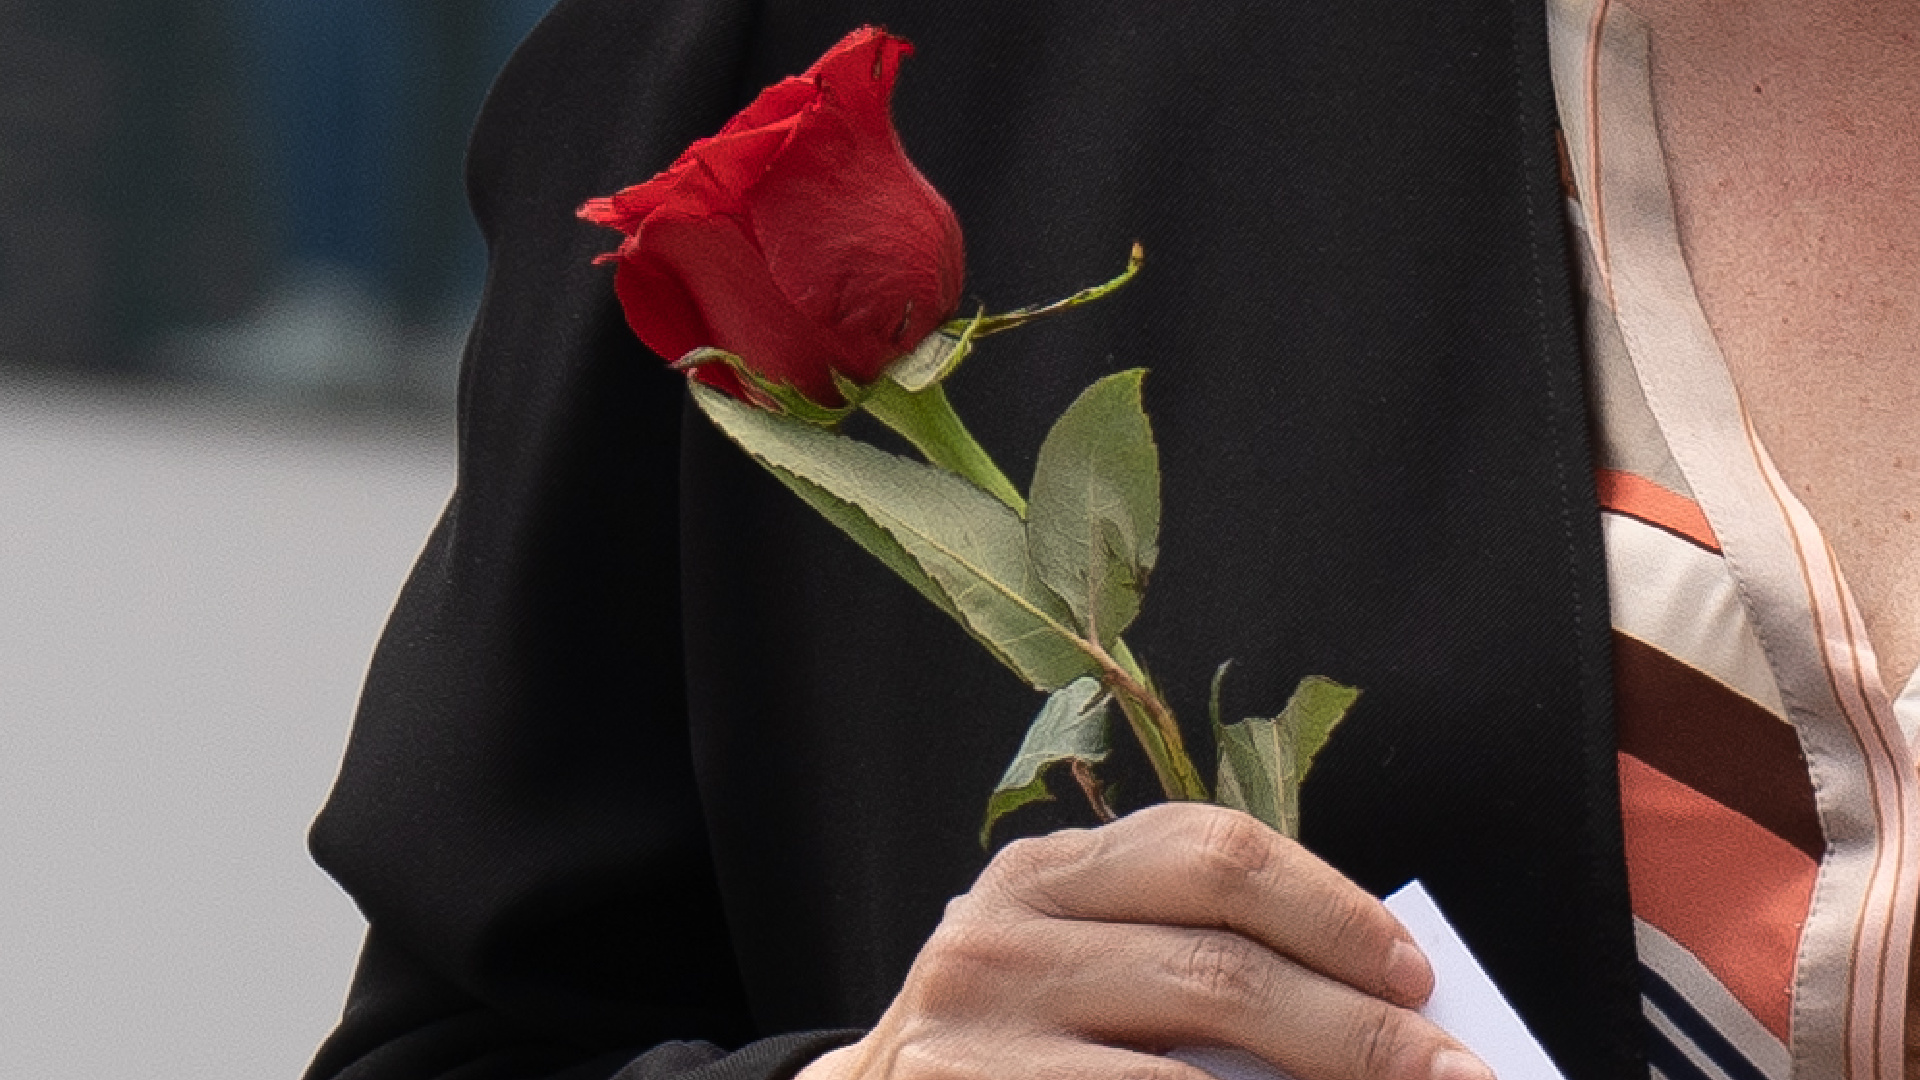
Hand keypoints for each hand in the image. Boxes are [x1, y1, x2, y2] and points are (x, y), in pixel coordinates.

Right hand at [797, 802, 1491, 1079]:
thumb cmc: (1015, 1046)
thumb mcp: (1080, 967)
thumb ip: (1189, 960)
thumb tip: (1378, 1008)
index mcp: (1048, 872)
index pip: (1212, 852)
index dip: (1330, 909)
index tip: (1416, 975)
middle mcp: (1004, 933)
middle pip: (1219, 964)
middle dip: (1358, 1032)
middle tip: (1457, 1079)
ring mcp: (977, 1033)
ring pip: (1185, 1078)